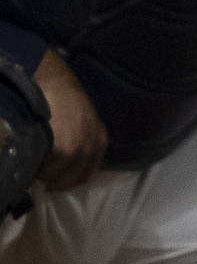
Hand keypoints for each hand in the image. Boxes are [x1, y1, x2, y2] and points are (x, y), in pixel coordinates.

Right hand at [33, 48, 105, 190]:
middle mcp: (91, 148)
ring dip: (41, 172)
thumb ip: (81, 143)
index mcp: (99, 142)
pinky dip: (34, 165)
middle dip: (53, 179)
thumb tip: (65, 166)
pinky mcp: (60, 149)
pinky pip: (43, 168)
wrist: (54, 82)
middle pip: (70, 180)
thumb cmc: (66, 99)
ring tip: (33, 160)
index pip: (85, 175)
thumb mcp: (84, 122)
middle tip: (39, 172)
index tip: (53, 181)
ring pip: (53, 176)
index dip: (67, 180)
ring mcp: (76, 150)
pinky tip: (30, 154)